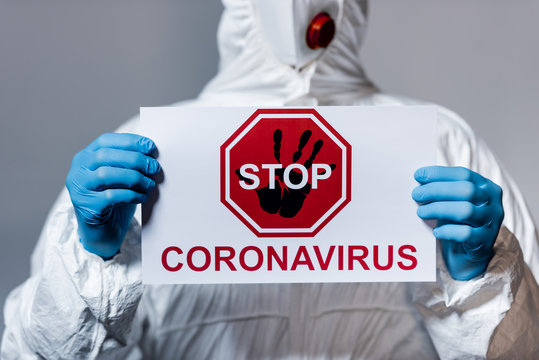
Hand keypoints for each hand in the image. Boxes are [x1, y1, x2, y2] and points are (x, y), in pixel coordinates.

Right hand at [66, 133, 160, 258]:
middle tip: (154, 167)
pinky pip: (111, 196)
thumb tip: (152, 154)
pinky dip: (132, 195)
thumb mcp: (121, 177)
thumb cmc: (115, 201)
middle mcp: (78, 171)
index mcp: (85, 158)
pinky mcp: (87, 207)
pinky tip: (143, 197)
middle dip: (135, 159)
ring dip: (134, 178)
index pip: (105, 141)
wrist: (103, 233)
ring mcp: (80, 189)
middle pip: (106, 156)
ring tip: (149, 184)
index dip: (129, 141)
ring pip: (107, 174)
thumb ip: (129, 163)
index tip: (150, 147)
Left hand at [235, 129, 334, 217]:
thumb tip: (237, 171)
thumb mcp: (257, 188)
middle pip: (295, 151)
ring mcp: (300, 175)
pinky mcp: (308, 184)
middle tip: (306, 129)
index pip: (277, 151)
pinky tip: (334, 163)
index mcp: (276, 167)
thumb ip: (248, 179)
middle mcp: (289, 169)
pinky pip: (318, 175)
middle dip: (300, 141)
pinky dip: (327, 169)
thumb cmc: (267, 200)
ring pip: (308, 159)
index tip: (278, 130)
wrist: (278, 214)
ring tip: (321, 140)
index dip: (278, 141)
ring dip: (314, 151)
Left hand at [412, 166, 503, 279]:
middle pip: (466, 190)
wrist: (470, 251)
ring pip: (465, 211)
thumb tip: (419, 180)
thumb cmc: (457, 220)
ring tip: (421, 212)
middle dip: (437, 190)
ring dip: (438, 209)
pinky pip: (465, 234)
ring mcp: (491, 222)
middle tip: (416, 194)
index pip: (464, 174)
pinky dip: (447, 231)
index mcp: (486, 186)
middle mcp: (493, 202)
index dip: (440, 173)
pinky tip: (436, 231)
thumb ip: (442, 190)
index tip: (418, 175)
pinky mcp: (485, 241)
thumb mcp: (453, 201)